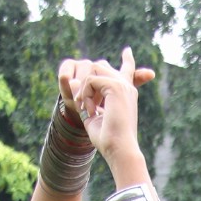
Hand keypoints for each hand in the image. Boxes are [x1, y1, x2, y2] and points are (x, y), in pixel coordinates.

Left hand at [58, 47, 154, 164]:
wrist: (119, 149)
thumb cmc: (108, 140)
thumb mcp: (94, 116)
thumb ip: (85, 99)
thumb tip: (71, 81)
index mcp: (127, 95)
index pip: (128, 71)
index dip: (128, 60)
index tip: (128, 51)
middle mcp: (127, 88)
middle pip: (101, 66)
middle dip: (87, 82)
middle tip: (85, 106)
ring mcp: (123, 86)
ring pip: (94, 70)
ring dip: (84, 88)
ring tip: (86, 109)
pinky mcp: (116, 87)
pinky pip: (91, 80)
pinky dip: (85, 95)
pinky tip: (89, 110)